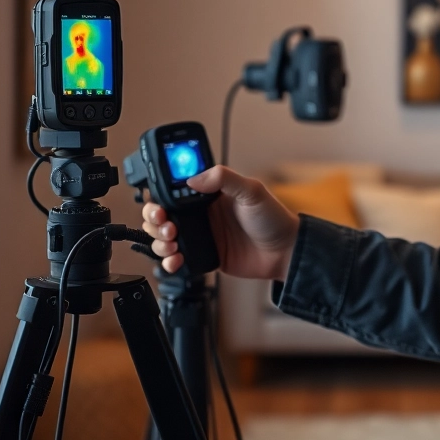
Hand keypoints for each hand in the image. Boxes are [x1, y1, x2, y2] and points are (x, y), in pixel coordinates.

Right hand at [140, 166, 299, 279]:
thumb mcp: (252, 191)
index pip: (174, 189)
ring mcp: (201, 235)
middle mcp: (201, 213)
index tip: (158, 202)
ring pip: (164, 237)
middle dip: (154, 218)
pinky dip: (169, 261)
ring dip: (158, 240)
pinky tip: (175, 259)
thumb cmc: (274, 219)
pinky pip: (177, 259)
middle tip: (164, 223)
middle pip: (163, 213)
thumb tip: (193, 178)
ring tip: (170, 241)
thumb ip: (223, 179)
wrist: (285, 253)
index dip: (160, 195)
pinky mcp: (203, 256)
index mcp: (209, 193)